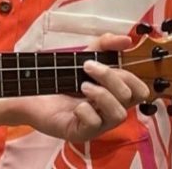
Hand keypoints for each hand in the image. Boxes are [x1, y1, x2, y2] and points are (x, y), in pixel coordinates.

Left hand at [13, 33, 148, 142]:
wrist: (32, 91)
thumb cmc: (61, 77)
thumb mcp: (83, 56)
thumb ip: (104, 45)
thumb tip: (127, 40)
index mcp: (114, 94)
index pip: (139, 91)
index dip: (130, 77)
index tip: (107, 62)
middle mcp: (110, 110)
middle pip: (131, 98)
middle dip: (111, 78)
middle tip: (88, 67)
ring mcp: (98, 124)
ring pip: (119, 114)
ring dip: (102, 95)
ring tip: (83, 86)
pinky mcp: (83, 133)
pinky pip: (95, 125)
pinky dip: (86, 111)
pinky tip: (76, 106)